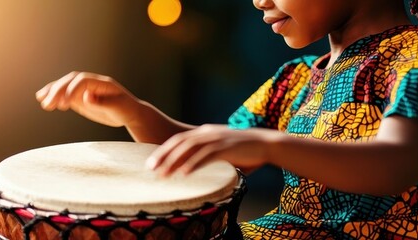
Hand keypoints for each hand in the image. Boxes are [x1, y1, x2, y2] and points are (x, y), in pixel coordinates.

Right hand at [36, 72, 140, 126]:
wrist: (130, 113)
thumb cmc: (126, 109)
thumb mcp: (117, 107)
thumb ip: (101, 102)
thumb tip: (86, 96)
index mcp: (101, 82)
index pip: (82, 81)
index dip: (72, 89)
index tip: (65, 103)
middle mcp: (91, 84)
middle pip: (70, 81)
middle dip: (58, 90)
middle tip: (48, 103)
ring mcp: (84, 90)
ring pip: (65, 86)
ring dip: (52, 92)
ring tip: (41, 99)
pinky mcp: (80, 98)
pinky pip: (65, 95)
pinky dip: (54, 97)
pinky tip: (43, 100)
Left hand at [146, 124, 283, 176]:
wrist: (267, 144)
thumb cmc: (245, 151)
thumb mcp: (222, 150)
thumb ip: (209, 155)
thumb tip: (195, 168)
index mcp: (206, 132)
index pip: (179, 139)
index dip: (164, 150)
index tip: (152, 162)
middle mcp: (208, 133)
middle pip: (179, 143)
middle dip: (163, 155)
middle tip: (150, 169)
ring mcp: (217, 139)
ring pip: (189, 149)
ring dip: (174, 162)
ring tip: (163, 175)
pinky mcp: (226, 148)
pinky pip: (206, 156)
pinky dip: (193, 164)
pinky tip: (184, 173)